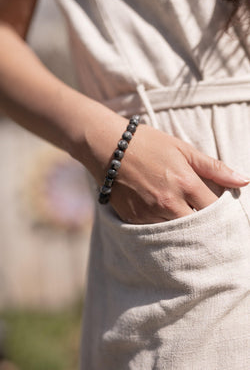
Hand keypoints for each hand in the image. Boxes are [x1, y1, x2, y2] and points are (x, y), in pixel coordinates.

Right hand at [109, 123, 248, 223]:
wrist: (108, 148)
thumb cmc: (147, 144)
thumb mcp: (183, 149)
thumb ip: (214, 167)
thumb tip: (244, 181)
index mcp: (185, 183)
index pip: (214, 210)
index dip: (222, 213)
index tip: (222, 213)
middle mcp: (169, 202)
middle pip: (198, 227)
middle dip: (205, 226)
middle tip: (207, 223)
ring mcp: (150, 213)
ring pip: (177, 233)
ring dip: (184, 228)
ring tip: (182, 217)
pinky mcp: (134, 220)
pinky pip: (156, 232)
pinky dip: (163, 227)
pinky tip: (163, 217)